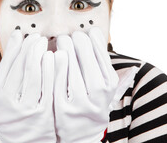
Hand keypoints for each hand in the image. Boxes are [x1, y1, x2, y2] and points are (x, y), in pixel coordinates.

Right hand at [0, 29, 55, 142]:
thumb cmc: (13, 126)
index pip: (4, 66)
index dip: (12, 48)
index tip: (19, 34)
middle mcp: (9, 101)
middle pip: (19, 66)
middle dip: (28, 47)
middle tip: (36, 35)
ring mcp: (26, 107)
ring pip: (33, 74)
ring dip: (39, 54)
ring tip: (44, 41)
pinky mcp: (43, 113)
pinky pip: (48, 85)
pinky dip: (51, 69)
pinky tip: (55, 56)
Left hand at [53, 26, 119, 142]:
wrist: (81, 137)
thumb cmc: (93, 105)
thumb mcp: (108, 91)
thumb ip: (113, 71)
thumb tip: (117, 50)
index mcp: (110, 83)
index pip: (99, 49)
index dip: (89, 37)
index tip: (83, 34)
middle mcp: (98, 92)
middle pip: (82, 51)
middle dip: (74, 39)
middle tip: (67, 36)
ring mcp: (80, 101)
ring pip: (67, 61)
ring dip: (62, 46)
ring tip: (58, 42)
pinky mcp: (62, 108)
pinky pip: (54, 78)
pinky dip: (51, 62)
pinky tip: (49, 55)